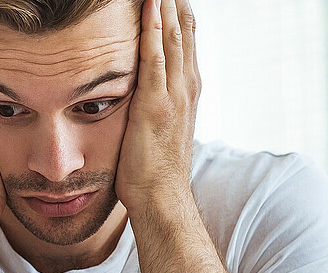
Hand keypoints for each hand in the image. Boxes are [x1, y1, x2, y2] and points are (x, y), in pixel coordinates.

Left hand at [115, 0, 200, 215]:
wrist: (162, 197)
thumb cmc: (153, 167)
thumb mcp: (157, 123)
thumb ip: (154, 100)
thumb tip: (140, 85)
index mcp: (187, 88)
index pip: (184, 36)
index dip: (177, 9)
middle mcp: (187, 86)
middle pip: (183, 28)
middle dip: (174, 0)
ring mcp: (175, 95)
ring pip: (172, 37)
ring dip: (166, 5)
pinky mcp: (156, 106)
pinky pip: (155, 60)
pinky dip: (152, 31)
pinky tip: (149, 8)